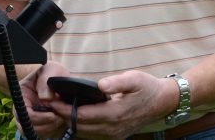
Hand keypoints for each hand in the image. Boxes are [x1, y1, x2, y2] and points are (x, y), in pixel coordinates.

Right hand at [14, 61, 69, 138]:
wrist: (59, 80)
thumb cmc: (53, 73)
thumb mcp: (50, 69)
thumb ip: (45, 80)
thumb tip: (45, 98)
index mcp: (21, 94)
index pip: (22, 112)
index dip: (37, 117)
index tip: (53, 114)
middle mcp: (23, 108)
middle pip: (26, 126)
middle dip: (45, 124)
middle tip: (59, 118)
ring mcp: (30, 118)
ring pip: (34, 132)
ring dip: (49, 129)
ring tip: (61, 119)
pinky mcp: (39, 125)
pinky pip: (42, 135)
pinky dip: (51, 132)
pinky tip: (60, 122)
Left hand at [50, 70, 177, 139]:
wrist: (163, 102)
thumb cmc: (147, 88)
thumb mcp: (134, 79)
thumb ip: (117, 82)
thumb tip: (101, 85)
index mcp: (115, 113)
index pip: (82, 115)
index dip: (65, 109)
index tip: (53, 101)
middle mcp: (113, 127)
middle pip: (80, 126)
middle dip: (64, 116)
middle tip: (52, 105)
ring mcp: (115, 134)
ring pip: (86, 133)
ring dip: (72, 122)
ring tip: (61, 109)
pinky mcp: (116, 135)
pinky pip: (94, 134)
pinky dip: (82, 126)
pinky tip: (77, 115)